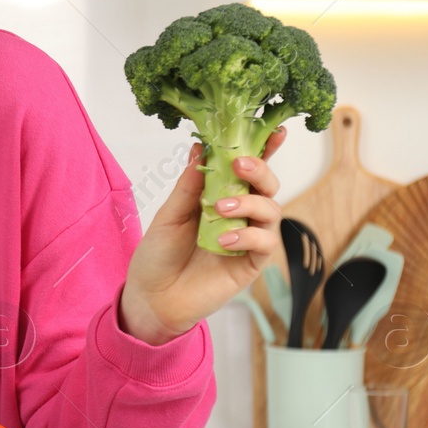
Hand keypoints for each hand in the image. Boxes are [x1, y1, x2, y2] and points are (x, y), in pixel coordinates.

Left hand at [118, 128, 287, 344]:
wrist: (153, 296)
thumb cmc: (158, 254)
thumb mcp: (169, 214)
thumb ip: (190, 184)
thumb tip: (200, 148)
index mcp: (220, 196)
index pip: (246, 170)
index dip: (263, 149)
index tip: (274, 130)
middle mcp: (240, 214)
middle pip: (268, 185)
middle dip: (260, 170)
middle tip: (239, 165)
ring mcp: (248, 238)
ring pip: (271, 211)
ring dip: (249, 204)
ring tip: (220, 209)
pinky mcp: (251, 264)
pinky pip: (266, 243)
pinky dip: (248, 237)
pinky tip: (224, 241)